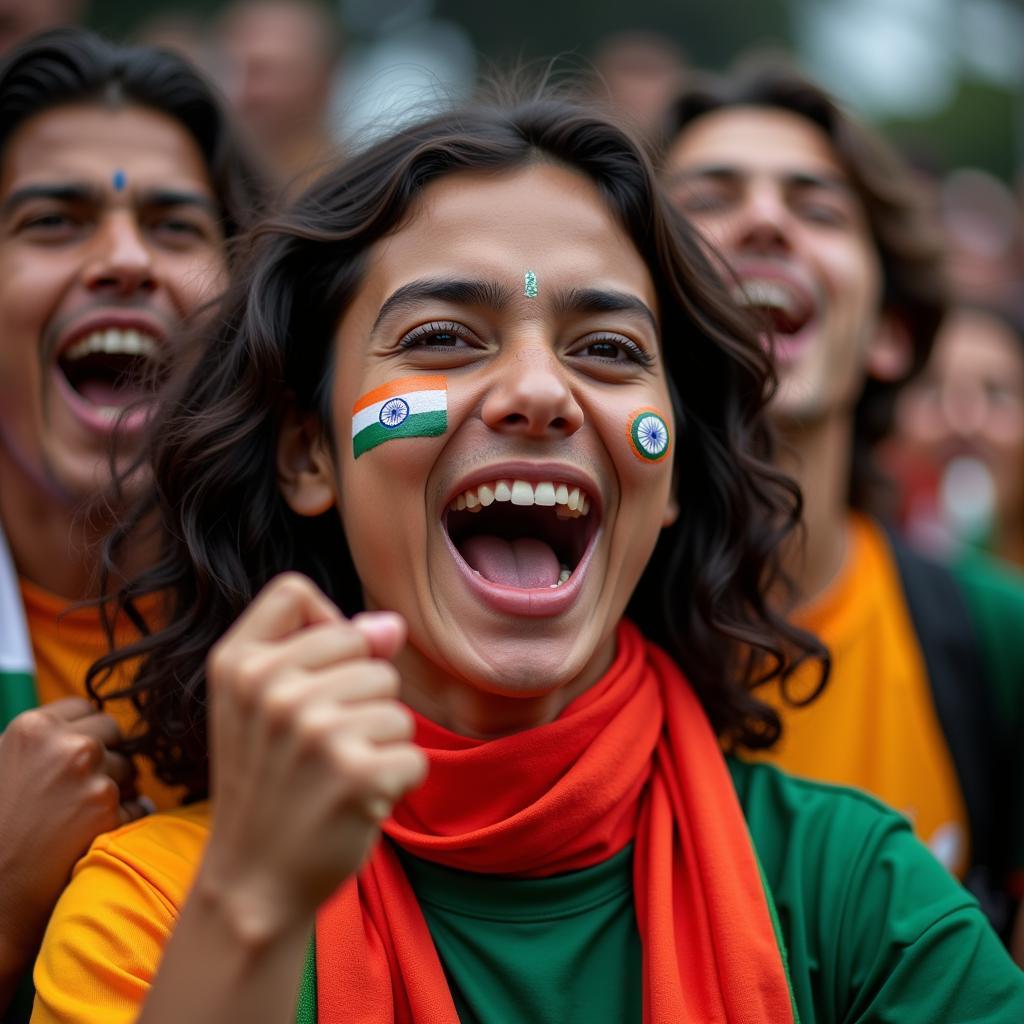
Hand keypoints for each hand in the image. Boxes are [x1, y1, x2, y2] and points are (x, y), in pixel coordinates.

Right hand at [0, 698, 141, 975]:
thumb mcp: (1, 764)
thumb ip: (37, 743)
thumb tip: (77, 728)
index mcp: (34, 728)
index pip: (86, 708)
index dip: (84, 733)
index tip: (73, 756)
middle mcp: (68, 746)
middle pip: (115, 732)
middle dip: (105, 755)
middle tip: (78, 790)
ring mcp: (93, 777)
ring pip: (129, 769)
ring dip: (115, 788)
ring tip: (74, 818)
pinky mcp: (109, 811)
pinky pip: (135, 805)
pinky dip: (121, 820)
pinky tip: (86, 837)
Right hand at [197, 573, 426, 944]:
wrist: (252, 883)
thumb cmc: (266, 784)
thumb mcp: (261, 705)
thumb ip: (322, 648)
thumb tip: (393, 624)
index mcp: (236, 664)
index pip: (296, 591)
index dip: (319, 626)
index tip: (313, 674)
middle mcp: (271, 690)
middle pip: (366, 649)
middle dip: (360, 697)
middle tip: (320, 747)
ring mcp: (314, 730)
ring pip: (395, 703)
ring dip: (379, 744)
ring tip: (335, 776)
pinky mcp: (357, 772)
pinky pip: (413, 753)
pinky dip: (396, 782)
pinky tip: (356, 802)